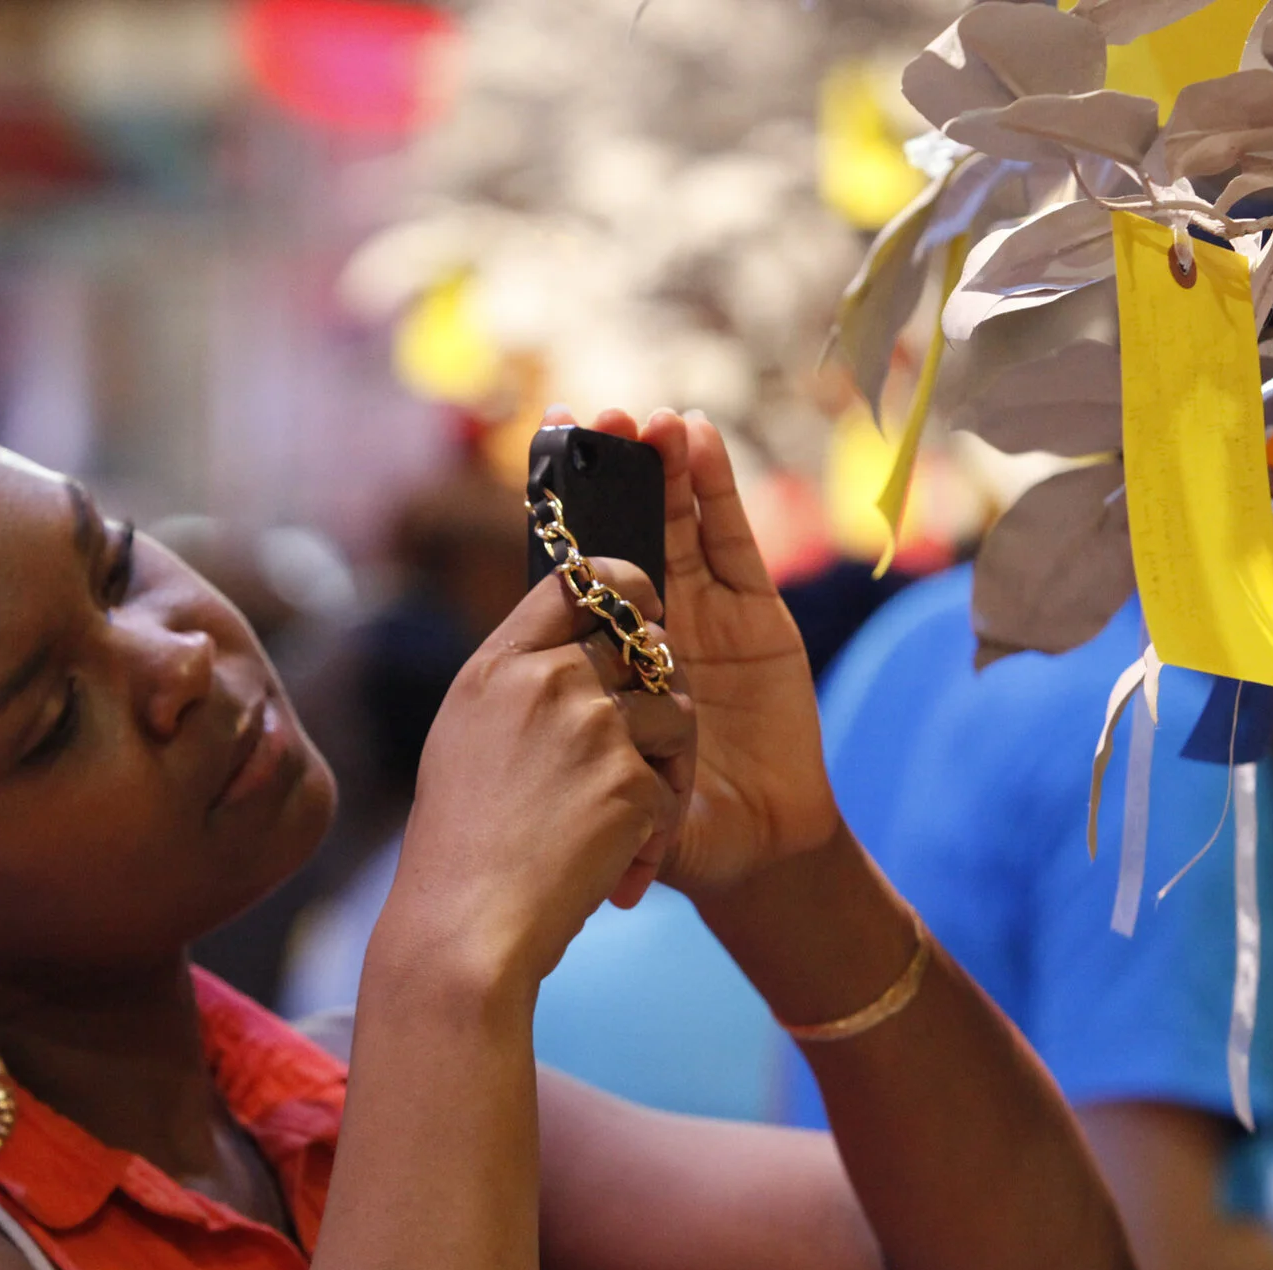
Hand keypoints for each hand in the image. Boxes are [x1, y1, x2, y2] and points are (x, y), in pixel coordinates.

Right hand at [380, 560, 696, 989]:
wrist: (466, 926)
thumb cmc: (461, 846)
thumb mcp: (466, 739)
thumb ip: (516, 686)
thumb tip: (570, 653)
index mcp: (498, 666)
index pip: (576, 584)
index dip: (623, 587)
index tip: (643, 604)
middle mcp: (547, 681)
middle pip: (643, 646)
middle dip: (654, 692)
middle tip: (637, 745)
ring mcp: (593, 727)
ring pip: (674, 714)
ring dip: (663, 766)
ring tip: (617, 820)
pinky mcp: (631, 780)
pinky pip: (672, 788)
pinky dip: (653, 830)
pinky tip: (611, 862)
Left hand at [565, 408, 837, 895]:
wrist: (758, 850)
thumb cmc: (680, 832)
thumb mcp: (617, 797)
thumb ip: (584, 774)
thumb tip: (513, 766)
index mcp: (603, 654)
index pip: (578, 568)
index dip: (566, 509)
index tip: (547, 443)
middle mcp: (650, 625)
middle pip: (628, 529)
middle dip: (616, 471)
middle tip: (600, 416)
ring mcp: (705, 614)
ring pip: (679, 523)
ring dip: (665, 466)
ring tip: (651, 419)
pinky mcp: (759, 613)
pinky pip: (733, 540)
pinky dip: (717, 487)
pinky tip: (699, 438)